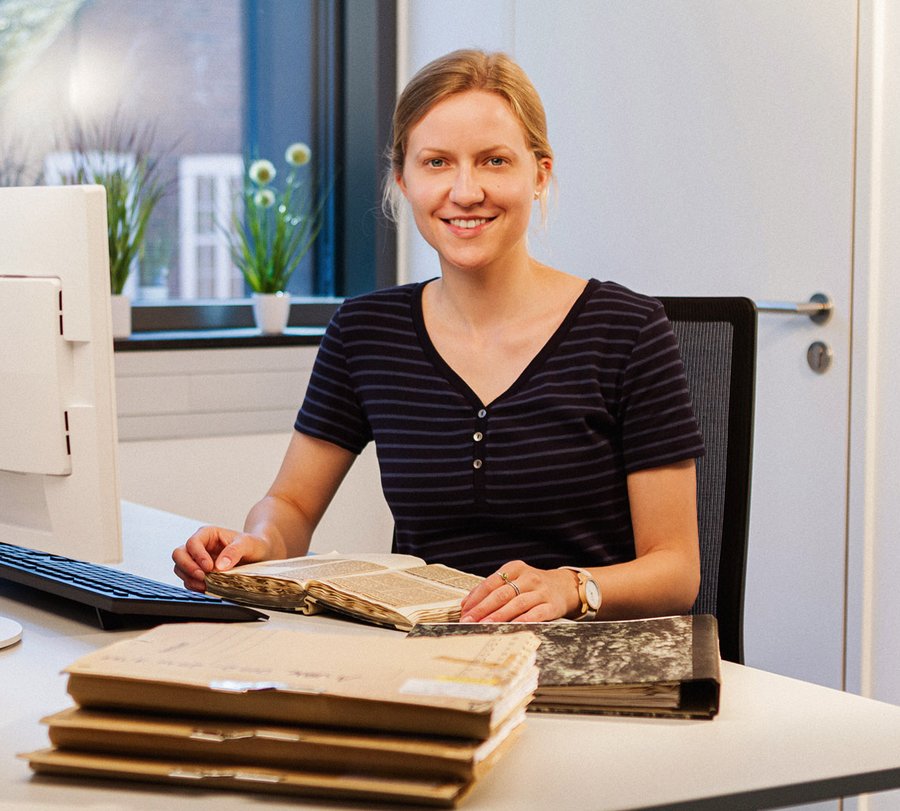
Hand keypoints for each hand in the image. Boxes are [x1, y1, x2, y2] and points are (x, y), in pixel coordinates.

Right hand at [172, 526, 269, 591]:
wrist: (258, 554)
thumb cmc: (253, 544)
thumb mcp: (248, 544)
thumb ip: (234, 551)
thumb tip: (220, 565)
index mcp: (208, 534)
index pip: (193, 543)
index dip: (198, 556)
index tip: (209, 567)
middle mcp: (199, 546)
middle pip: (179, 554)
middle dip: (187, 567)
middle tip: (202, 577)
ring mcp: (197, 560)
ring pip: (180, 568)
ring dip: (189, 578)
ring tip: (205, 585)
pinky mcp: (199, 573)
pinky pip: (188, 580)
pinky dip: (194, 586)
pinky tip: (206, 589)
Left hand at [459, 560, 580, 622]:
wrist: (565, 586)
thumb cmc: (533, 585)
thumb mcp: (515, 579)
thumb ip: (494, 589)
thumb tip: (468, 604)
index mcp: (516, 568)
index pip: (491, 582)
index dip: (476, 597)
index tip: (464, 610)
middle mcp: (528, 578)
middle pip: (502, 593)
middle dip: (483, 608)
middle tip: (469, 620)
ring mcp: (541, 591)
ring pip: (517, 603)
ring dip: (499, 616)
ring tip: (486, 625)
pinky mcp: (552, 605)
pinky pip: (536, 613)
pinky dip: (524, 620)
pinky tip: (513, 626)